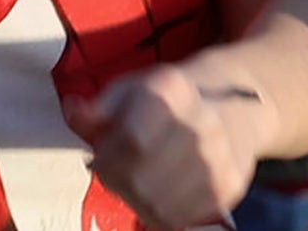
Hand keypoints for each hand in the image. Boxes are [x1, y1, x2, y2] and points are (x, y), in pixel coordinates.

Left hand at [68, 63, 265, 229]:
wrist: (234, 105)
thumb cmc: (169, 101)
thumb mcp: (131, 90)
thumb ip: (98, 107)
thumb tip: (73, 111)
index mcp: (172, 90)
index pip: (132, 140)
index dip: (107, 157)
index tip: (100, 157)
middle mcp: (202, 122)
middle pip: (142, 179)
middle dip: (117, 182)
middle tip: (116, 172)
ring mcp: (220, 157)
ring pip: (158, 205)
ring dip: (137, 201)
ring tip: (137, 182)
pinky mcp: (230, 186)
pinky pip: (180, 219)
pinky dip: (160, 213)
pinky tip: (158, 193)